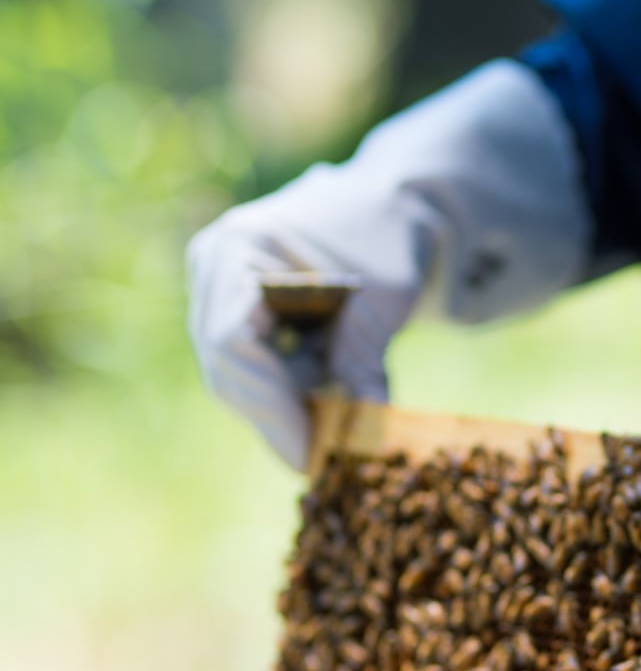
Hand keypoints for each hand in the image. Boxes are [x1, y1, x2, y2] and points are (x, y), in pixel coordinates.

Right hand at [187, 61, 590, 467]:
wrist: (396, 205)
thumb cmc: (391, 235)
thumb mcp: (385, 295)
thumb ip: (365, 358)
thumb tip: (363, 431)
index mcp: (238, 247)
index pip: (232, 343)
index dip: (271, 406)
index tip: (314, 452)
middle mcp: (214, 269)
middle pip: (228, 369)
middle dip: (279, 419)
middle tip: (326, 465)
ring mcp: (219, 293)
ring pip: (239, 379)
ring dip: (289, 412)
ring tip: (338, 440)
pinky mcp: (239, 317)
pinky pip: (256, 372)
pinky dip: (293, 397)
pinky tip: (331, 417)